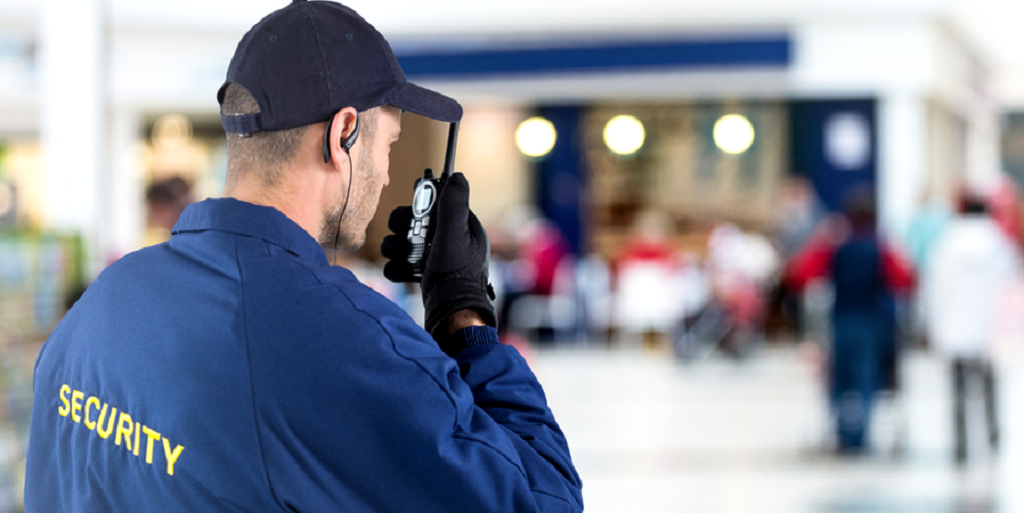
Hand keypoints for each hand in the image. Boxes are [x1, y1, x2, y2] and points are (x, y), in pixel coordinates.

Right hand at [380, 173, 495, 340]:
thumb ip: (453, 205)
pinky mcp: (425, 276)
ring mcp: (437, 260)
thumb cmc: (457, 275)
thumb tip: (458, 176)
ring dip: (395, 247)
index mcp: (462, 228)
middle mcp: (450, 242)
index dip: (419, 205)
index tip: (411, 212)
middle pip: (415, 223)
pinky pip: (402, 264)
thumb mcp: (455, 234)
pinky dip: (397, 267)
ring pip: (405, 243)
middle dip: (402, 227)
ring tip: (397, 255)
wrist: (452, 316)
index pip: (436, 205)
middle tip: (400, 234)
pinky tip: (400, 273)